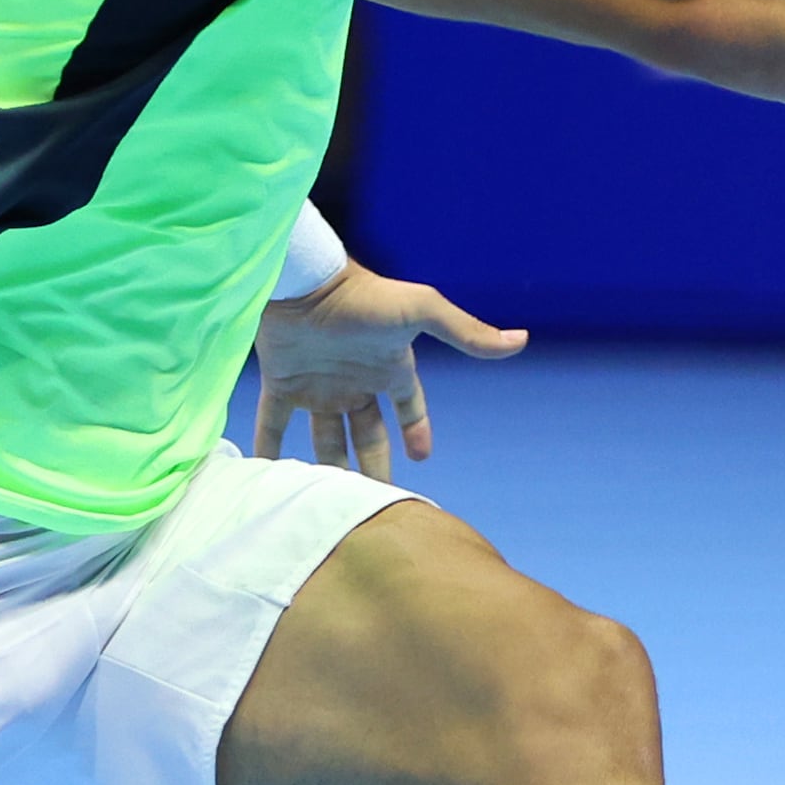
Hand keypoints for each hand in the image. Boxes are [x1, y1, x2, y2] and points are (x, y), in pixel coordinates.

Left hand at [255, 263, 527, 476]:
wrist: (304, 280)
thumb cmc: (365, 295)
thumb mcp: (423, 312)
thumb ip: (467, 332)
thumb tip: (520, 339)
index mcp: (389, 367)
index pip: (409, 407)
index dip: (417, 430)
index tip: (422, 459)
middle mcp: (355, 380)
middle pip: (367, 433)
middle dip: (374, 465)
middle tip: (377, 502)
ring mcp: (318, 383)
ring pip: (324, 436)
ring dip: (326, 466)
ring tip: (327, 503)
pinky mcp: (283, 382)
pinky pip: (274, 422)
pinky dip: (268, 446)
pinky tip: (264, 474)